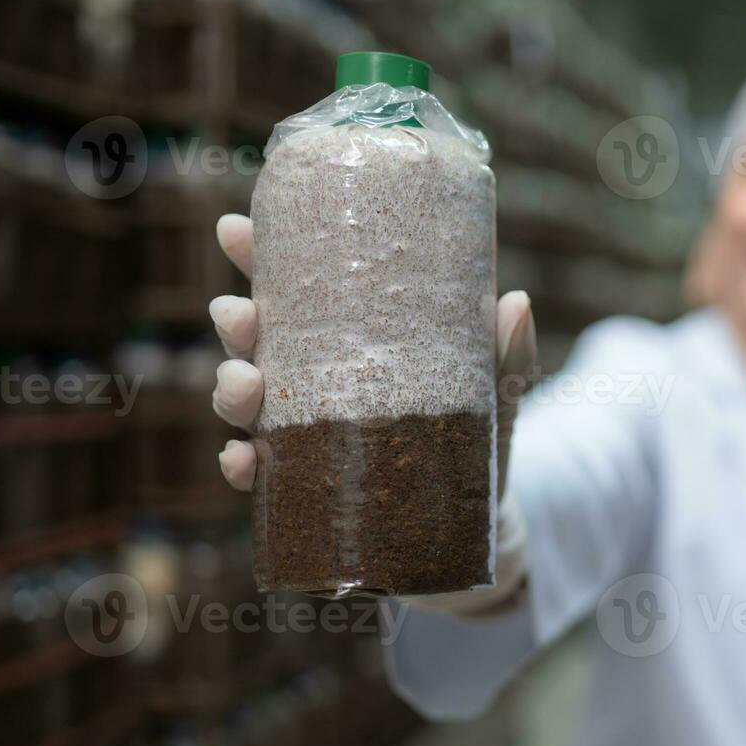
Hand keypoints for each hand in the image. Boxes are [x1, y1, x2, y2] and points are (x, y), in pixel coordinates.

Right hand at [209, 213, 536, 492]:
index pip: (291, 289)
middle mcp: (313, 380)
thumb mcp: (495, 385)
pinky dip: (243, 468)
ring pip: (247, 403)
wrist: (484, 516)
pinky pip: (261, 477)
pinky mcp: (307, 485)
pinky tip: (243, 459)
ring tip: (245, 383)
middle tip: (240, 313)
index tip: (236, 229)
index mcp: (347, 338)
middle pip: (255, 341)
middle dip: (236, 321)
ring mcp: (305, 433)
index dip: (256, 256)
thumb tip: (514, 303)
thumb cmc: (480, 431)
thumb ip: (505, 351)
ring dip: (231, 389)